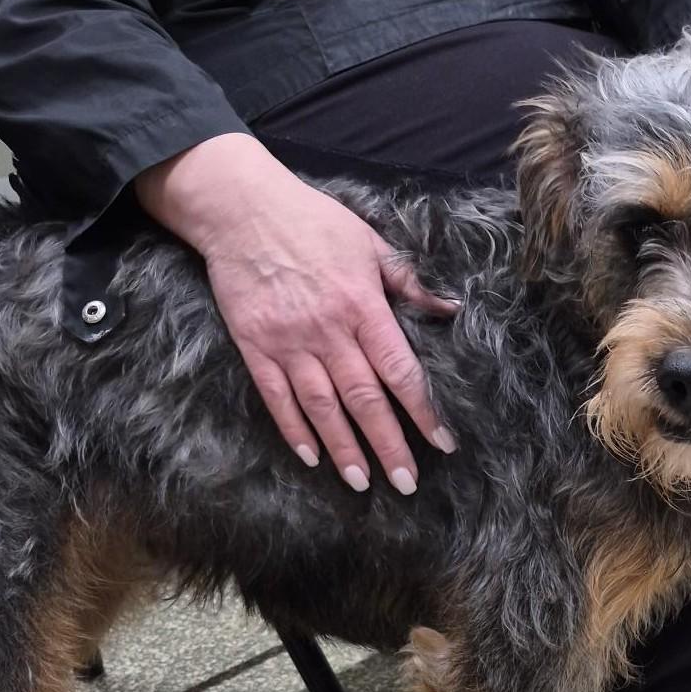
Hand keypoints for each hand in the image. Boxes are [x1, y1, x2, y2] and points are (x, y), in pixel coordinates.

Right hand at [135, 133, 456, 492]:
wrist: (240, 208)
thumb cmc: (312, 221)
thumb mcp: (369, 241)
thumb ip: (409, 282)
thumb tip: (450, 310)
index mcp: (362, 305)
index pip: (400, 370)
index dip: (423, 411)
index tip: (442, 443)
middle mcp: (328, 330)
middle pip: (365, 399)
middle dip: (388, 445)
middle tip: (406, 483)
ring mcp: (289, 342)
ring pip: (322, 408)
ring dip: (344, 449)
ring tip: (361, 483)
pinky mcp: (255, 347)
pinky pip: (277, 399)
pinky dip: (294, 431)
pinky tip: (311, 458)